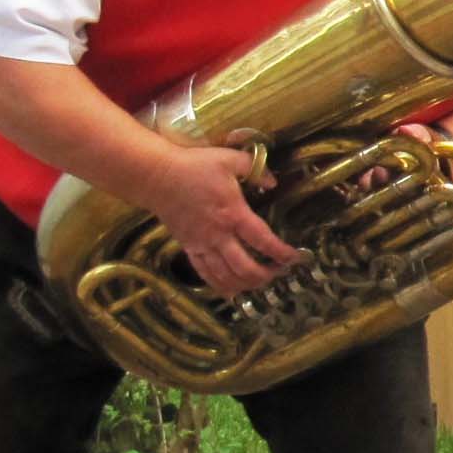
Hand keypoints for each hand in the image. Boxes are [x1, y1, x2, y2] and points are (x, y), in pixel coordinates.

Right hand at [142, 141, 299, 295]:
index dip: (281, 253)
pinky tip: (231, 293)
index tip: (295, 258)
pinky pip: (204, 273)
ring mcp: (201, 244)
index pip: (262, 240)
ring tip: (260, 283)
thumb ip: (255, 169)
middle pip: (244, 267)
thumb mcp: (230, 159)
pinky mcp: (188, 247)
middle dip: (266, 275)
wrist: (157, 177)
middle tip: (279, 272)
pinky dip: (219, 286)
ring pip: (225, 276)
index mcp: (233, 214)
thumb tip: (273, 182)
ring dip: (245, 284)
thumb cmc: (194, 166)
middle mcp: (218, 234)